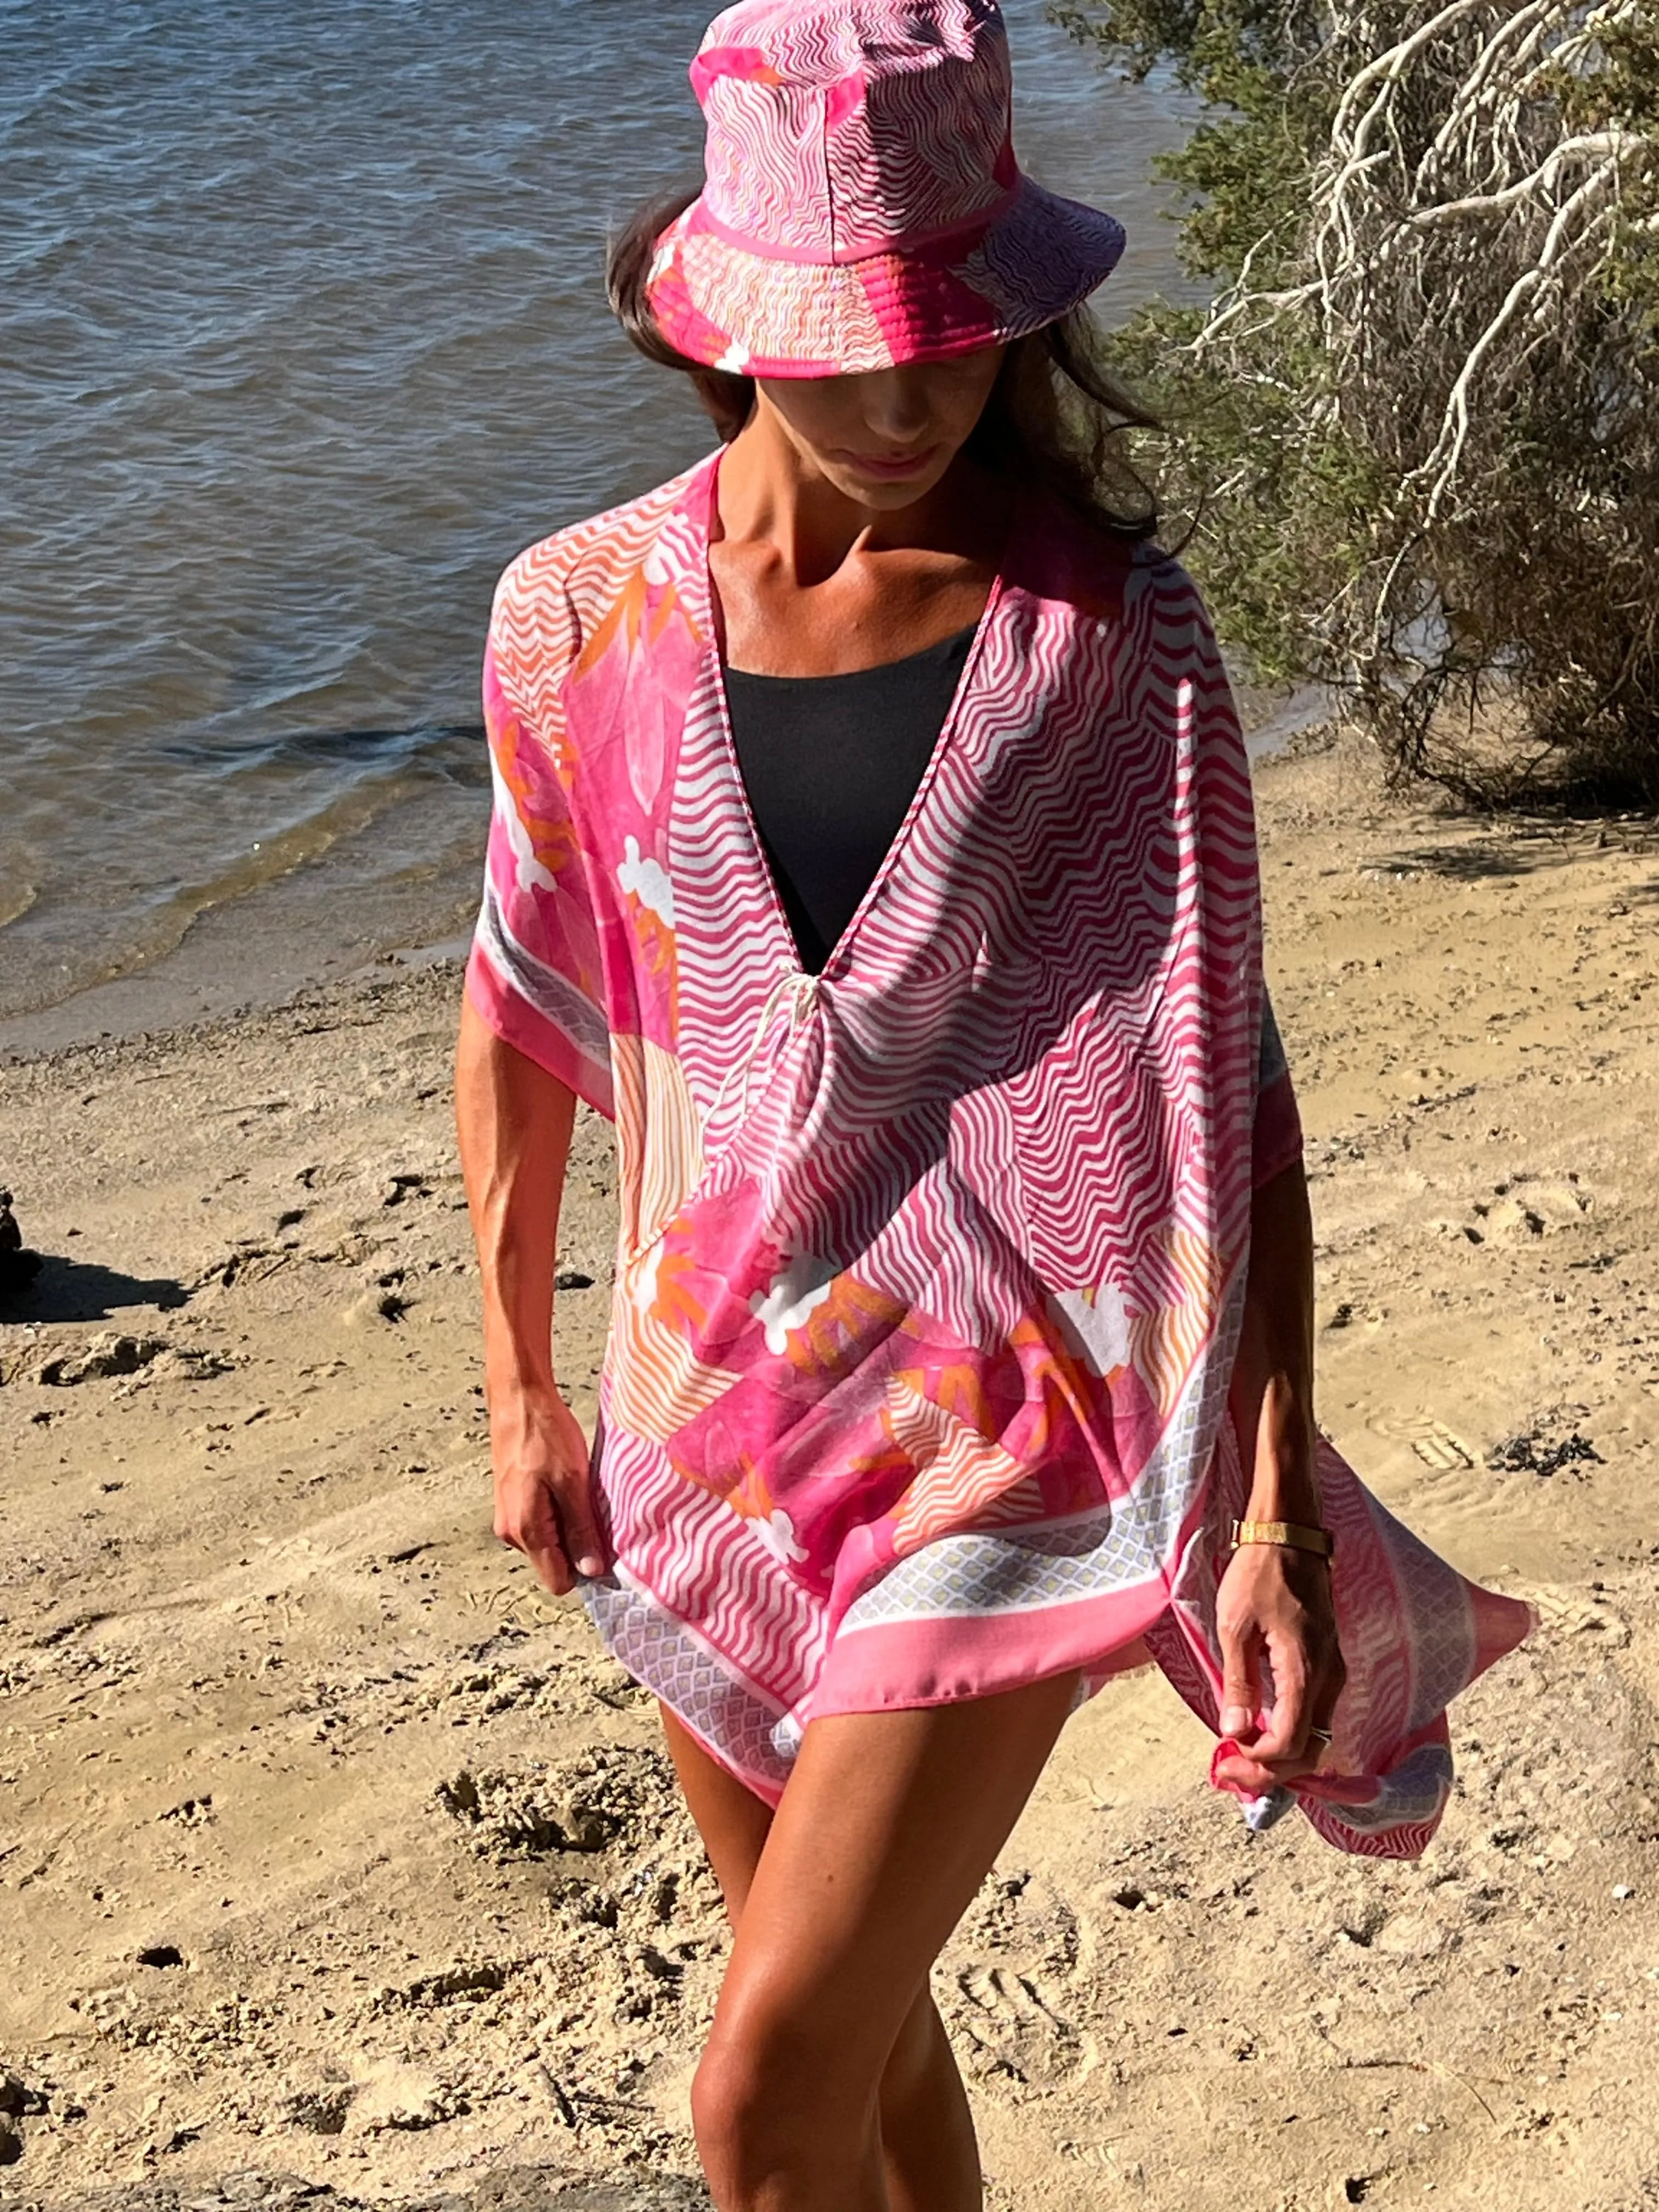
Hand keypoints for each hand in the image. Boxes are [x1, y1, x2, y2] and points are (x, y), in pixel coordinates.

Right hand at [489, 1383, 607, 1595]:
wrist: (517, 1399)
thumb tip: (591, 1568)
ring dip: (568, 1525)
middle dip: (578, 1544)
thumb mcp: (573, 1481)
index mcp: (526, 1530)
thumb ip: (581, 1529)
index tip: (606, 1546)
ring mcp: (508, 1516)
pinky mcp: (511, 1501)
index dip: (586, 1568)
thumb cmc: (544, 1433)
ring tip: (578, 1491)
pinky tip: (565, 1484)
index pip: (558, 1580)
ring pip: (548, 1541)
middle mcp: (511, 1531)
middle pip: (553, 1562)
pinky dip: (557, 1510)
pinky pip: (540, 1522)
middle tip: (593, 1509)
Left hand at [1212, 1541, 1344, 1791]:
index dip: (1259, 1762)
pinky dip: (1290, 1737)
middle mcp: (1330, 1678)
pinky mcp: (1328, 1668)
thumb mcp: (1235, 1626)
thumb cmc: (1259, 1575)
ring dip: (1280, 1758)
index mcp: (1307, 1669)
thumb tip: (1234, 1732)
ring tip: (1238, 1757)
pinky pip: (1315, 1718)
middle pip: (1310, 1751)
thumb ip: (1239, 1682)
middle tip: (1228, 1772)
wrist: (1290, 1537)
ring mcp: (1334, 1673)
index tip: (1225, 1758)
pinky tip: (1259, 1734)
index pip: (1291, 1741)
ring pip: (1316, 1739)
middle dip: (1270, 1772)